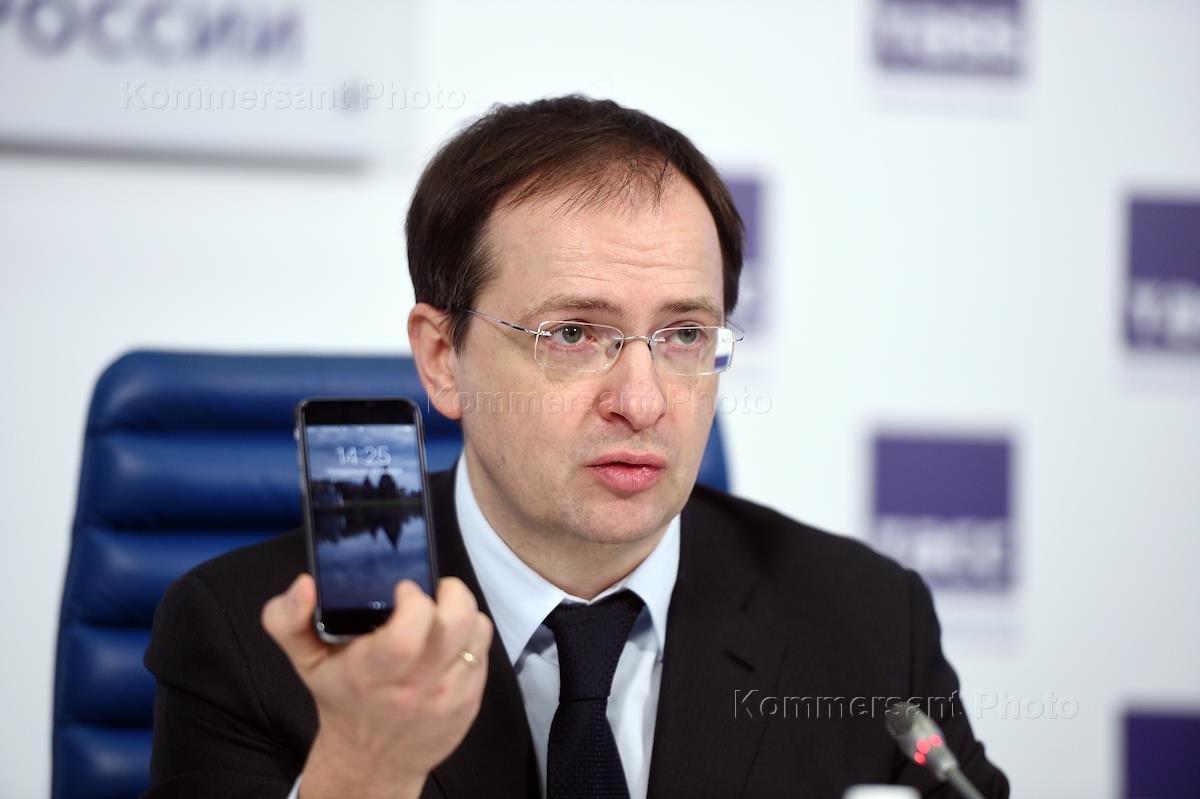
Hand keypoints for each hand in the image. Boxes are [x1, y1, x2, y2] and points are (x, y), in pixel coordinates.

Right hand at [262, 575, 492, 798]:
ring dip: (463, 612)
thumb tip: (303, 584)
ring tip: (442, 612)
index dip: (413, 601)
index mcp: (371, 675)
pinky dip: (471, 636)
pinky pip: (484, 651)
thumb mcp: (305, 661)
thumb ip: (287, 620)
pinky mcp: (470, 702)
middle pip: (455, 623)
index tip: (403, 589)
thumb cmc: (342, 700)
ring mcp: (447, 697)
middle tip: (433, 592)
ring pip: (477, 632)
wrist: (370, 761)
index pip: (406, 634)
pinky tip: (449, 640)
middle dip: (450, 593)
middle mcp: (414, 688)